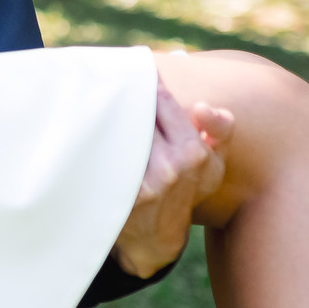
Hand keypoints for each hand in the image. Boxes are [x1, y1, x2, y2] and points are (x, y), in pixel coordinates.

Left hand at [112, 85, 233, 278]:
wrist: (157, 236)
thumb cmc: (188, 188)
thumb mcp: (214, 161)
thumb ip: (221, 128)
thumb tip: (204, 107)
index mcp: (194, 151)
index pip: (161, 100)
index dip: (146, 83)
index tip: (133, 71)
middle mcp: (169, 166)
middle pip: (136, 112)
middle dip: (122, 94)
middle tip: (109, 81)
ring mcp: (142, 181)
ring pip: (118, 129)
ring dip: (105, 113)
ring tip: (95, 100)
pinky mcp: (117, 193)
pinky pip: (104, 152)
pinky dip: (96, 137)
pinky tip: (87, 127)